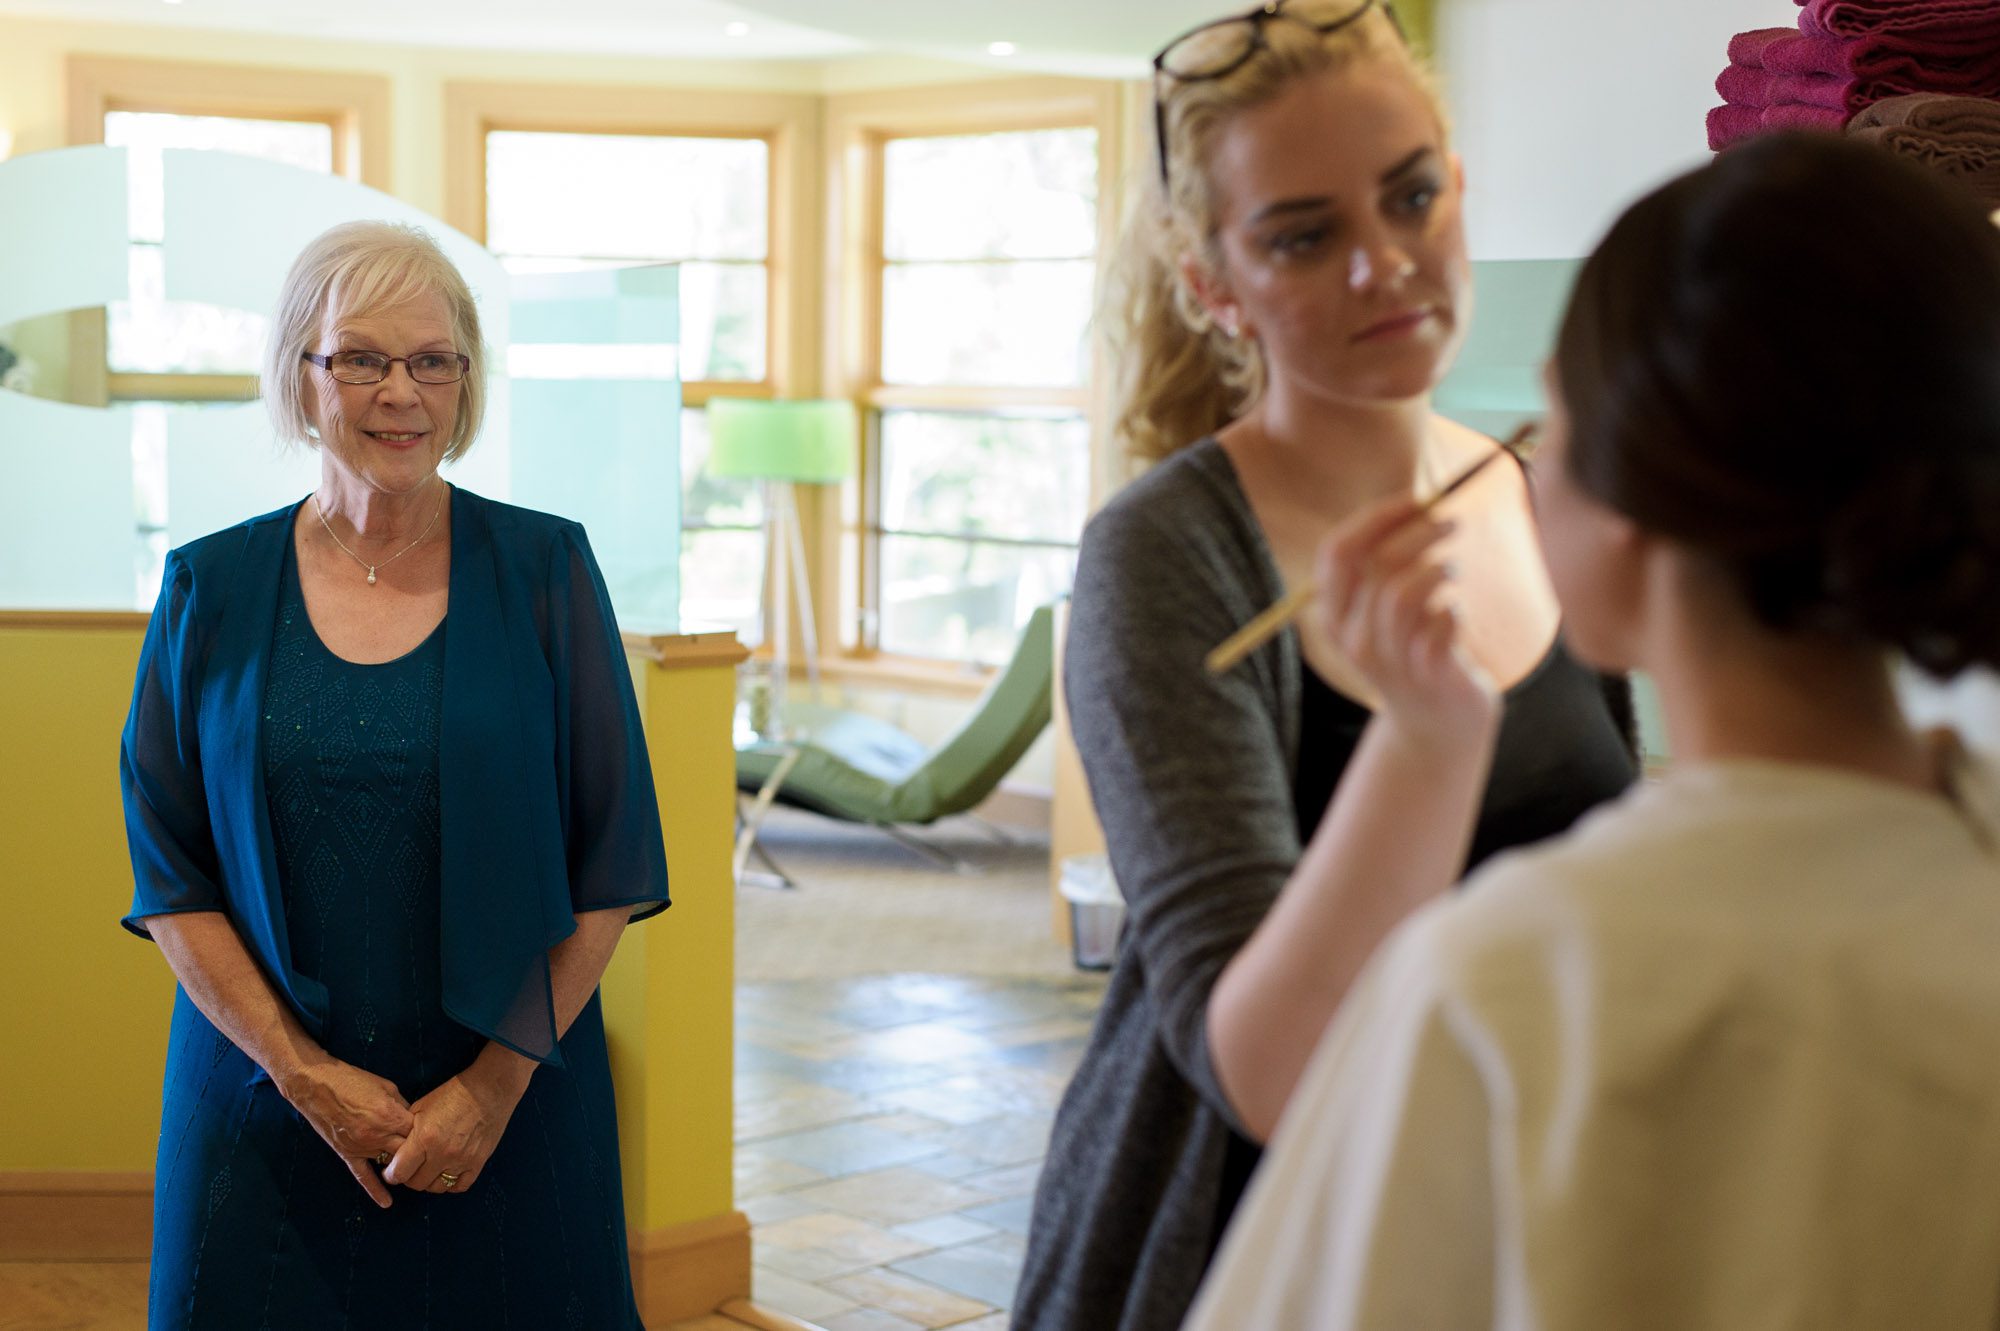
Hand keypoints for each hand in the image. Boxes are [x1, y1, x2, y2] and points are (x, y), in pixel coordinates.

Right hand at [277, 1058, 414, 1208]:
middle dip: (419, 1153)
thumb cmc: (353, 1080)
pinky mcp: (347, 1154)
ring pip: (389, 1164)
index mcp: (391, 1116)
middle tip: (429, 1154)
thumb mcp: (387, 1087)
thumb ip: (402, 1107)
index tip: (434, 1134)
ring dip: (401, 1166)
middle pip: (408, 1152)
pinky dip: (375, 1190)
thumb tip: (415, 1120)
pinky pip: (362, 1176)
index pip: (419, 1134)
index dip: (428, 1134)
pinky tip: (387, 1203)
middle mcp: (378, 1135)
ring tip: (417, 1171)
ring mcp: (362, 1147)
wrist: (316, 1085)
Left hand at [383, 1058, 528, 1196]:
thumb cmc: (453, 1095)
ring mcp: (461, 1161)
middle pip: (417, 1184)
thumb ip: (406, 1131)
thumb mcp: (421, 1107)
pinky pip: (459, 1186)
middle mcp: (442, 1154)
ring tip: (429, 1170)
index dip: (391, 1174)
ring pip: (437, 1188)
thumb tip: (395, 1149)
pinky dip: (450, 1184)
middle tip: (410, 1169)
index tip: (392, 1170)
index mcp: (424, 1138)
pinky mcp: (478, 1162)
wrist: (488, 1090)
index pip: (399, 1173)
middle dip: (409, 1178)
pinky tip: (447, 1173)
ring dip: (429, 1181)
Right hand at [1311, 494, 1500, 748]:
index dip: (1376, 518)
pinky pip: (1442, 622)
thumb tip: (1419, 504)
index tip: (1415, 499)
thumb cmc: (1414, 649)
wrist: (1437, 724)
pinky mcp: (1426, 674)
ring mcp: (1387, 660)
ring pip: (1407, 591)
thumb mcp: (1383, 611)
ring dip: (1439, 568)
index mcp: (1332, 615)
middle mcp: (1351, 639)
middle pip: (1378, 564)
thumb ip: (1385, 565)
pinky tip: (1455, 616)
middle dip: (1421, 532)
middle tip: (1451, 521)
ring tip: (1452, 570)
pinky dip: (1455, 608)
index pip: (1338, 551)